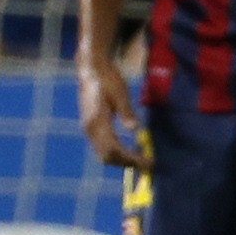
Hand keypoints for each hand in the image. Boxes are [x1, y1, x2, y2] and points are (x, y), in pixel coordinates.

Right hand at [79, 56, 147, 170]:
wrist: (91, 70)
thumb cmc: (107, 79)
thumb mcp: (120, 93)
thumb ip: (126, 112)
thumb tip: (135, 130)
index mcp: (97, 121)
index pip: (114, 149)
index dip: (131, 158)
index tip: (147, 162)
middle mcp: (90, 129)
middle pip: (107, 156)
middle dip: (127, 163)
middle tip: (147, 164)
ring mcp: (88, 129)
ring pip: (103, 154)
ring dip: (121, 160)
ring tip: (140, 158)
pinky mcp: (89, 127)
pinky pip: (102, 147)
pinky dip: (115, 153)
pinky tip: (128, 149)